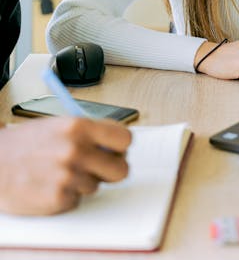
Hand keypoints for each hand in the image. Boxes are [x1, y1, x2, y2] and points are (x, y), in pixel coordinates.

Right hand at [0, 116, 130, 214]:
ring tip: (61, 172)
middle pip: (121, 170)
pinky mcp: (58, 199)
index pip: (125, 139)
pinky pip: (78, 200)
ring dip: (83, 182)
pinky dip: (68, 195)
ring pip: (97, 186)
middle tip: (98, 167)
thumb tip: (117, 146)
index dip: (121, 147)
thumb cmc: (27, 143)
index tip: (116, 150)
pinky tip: (51, 184)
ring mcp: (68, 176)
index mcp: (79, 126)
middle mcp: (76, 150)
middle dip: (112, 170)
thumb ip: (90, 133)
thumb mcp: (60, 125)